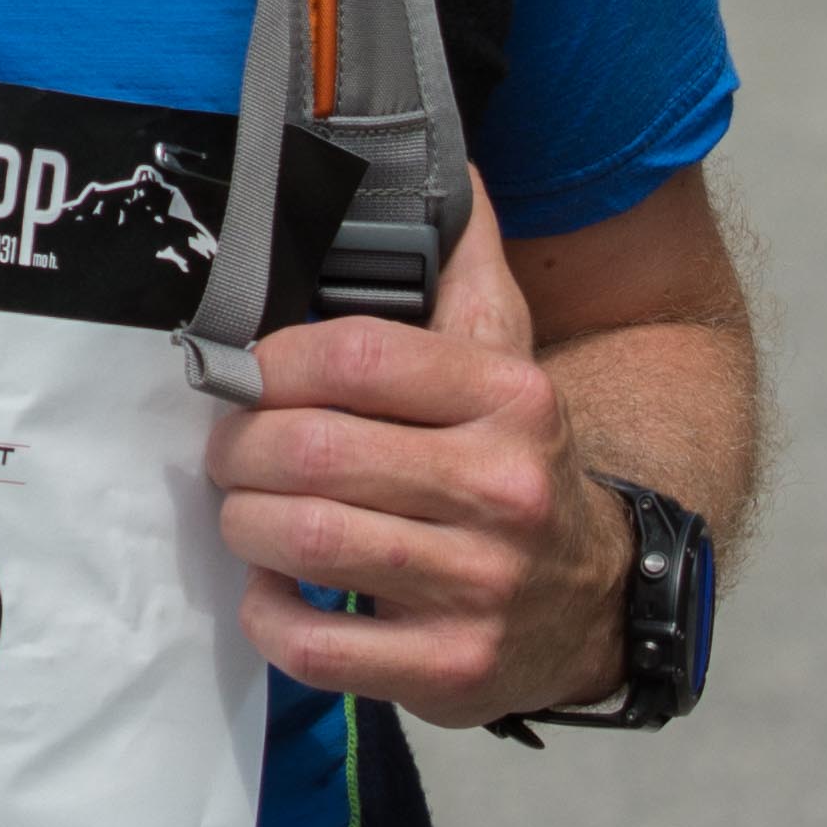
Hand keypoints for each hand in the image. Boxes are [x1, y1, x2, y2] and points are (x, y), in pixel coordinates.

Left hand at [204, 199, 622, 724]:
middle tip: (230, 450)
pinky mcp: (450, 669)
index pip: (356, 355)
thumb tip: (449, 158)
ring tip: (248, 512)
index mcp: (510, 400)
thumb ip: (467, 262)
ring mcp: (479, 586)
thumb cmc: (515, 464)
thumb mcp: (508, 357)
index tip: (250, 374)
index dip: (273, 362)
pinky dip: (269, 615)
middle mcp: (504, 490)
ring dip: (246, 524)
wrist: (596, 600)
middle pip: (315, 451)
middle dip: (241, 448)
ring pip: (306, 540)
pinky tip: (276, 590)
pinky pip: (316, 644)